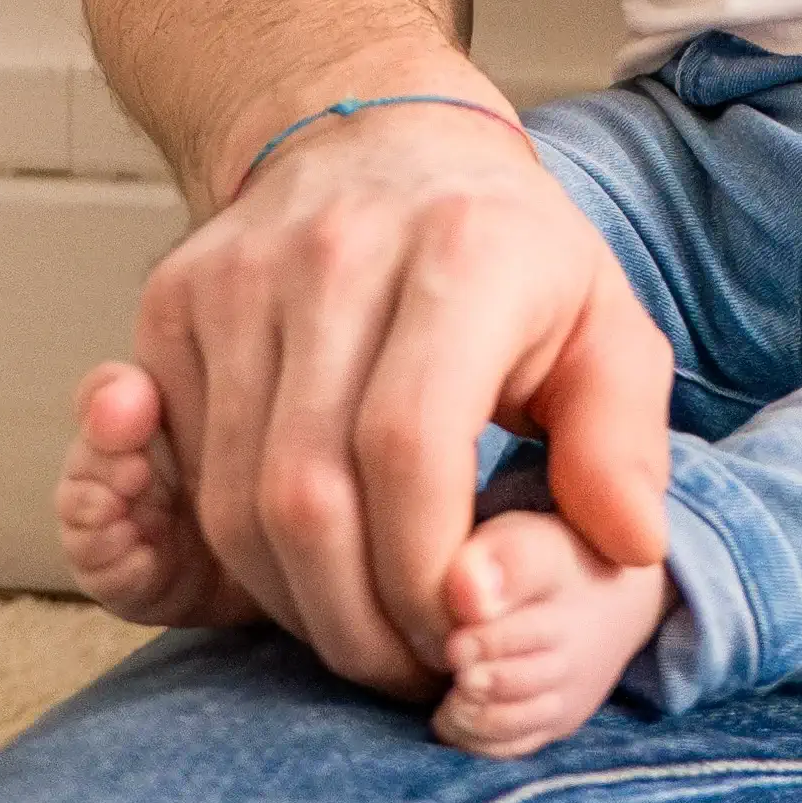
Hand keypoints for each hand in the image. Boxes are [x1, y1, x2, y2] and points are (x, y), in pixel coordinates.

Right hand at [130, 92, 672, 693]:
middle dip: (354, 620)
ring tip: (361, 628)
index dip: (426, 573)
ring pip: (232, 501)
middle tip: (408, 666)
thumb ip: (623, 438)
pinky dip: (232, 550)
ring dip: (291, 603)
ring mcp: (238, 275)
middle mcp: (335, 254)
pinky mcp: (173, 304)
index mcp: (460, 252)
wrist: (378, 137)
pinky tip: (299, 565)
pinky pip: (184, 472)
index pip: (409, 450)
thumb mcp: (604, 323)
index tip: (463, 628)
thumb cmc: (506, 253)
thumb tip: (628, 547)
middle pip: (305, 495)